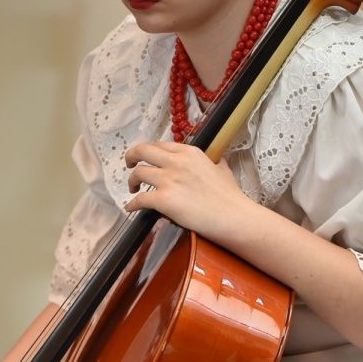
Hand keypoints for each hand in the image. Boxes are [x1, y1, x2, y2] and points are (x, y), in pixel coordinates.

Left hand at [124, 141, 250, 243]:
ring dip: (131, 181)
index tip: (145, 157)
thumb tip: (213, 161)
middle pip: (142, 151)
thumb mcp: (222, 168)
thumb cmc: (230, 196)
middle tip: (129, 165)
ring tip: (132, 188)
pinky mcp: (164, 200)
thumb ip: (212, 162)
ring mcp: (169, 180)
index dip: (149, 151)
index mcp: (189, 152)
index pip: (160, 145)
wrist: (233, 216)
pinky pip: (139, 199)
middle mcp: (176, 162)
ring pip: (138, 173)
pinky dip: (132, 204)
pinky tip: (131, 207)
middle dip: (131, 156)